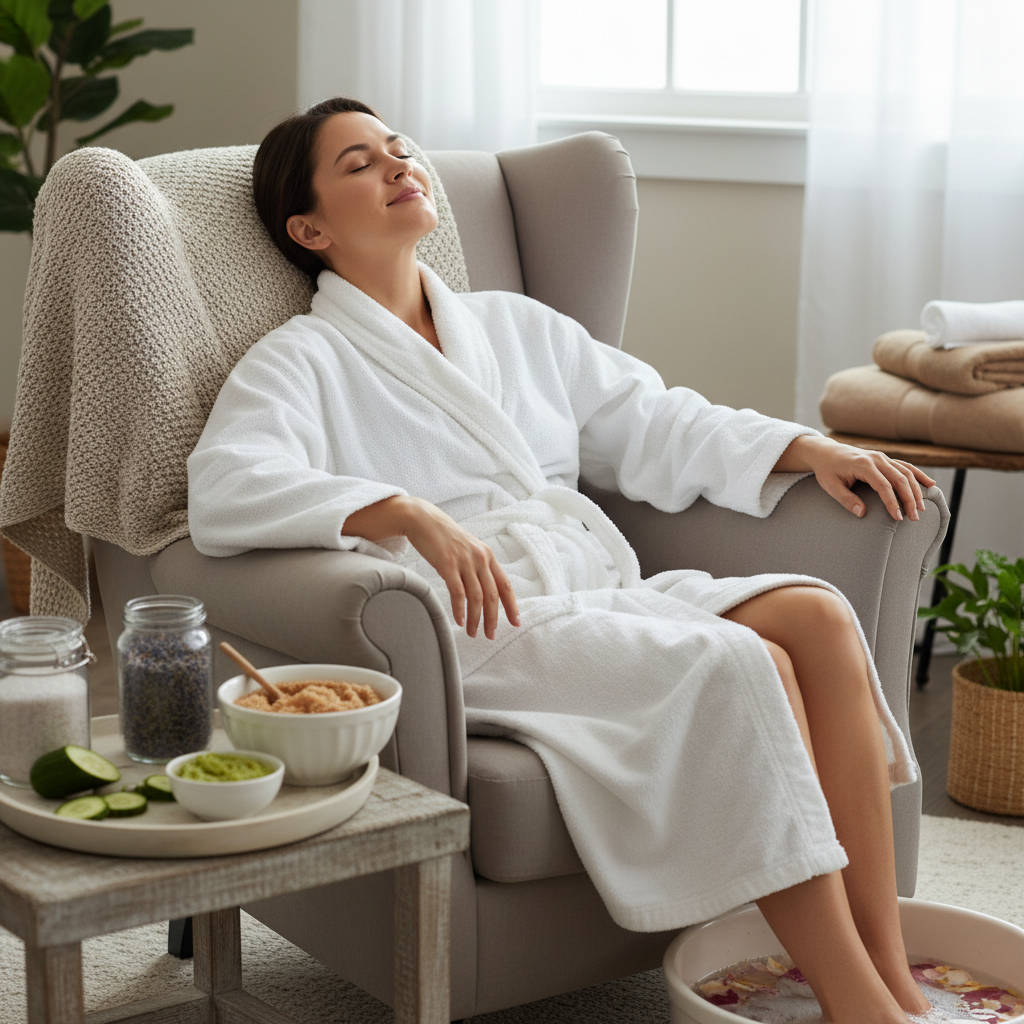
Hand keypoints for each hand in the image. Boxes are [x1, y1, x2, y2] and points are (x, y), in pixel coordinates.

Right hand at [343, 495, 519, 638]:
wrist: (423, 519)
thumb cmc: (444, 537)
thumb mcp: (467, 549)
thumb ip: (477, 566)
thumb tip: (484, 590)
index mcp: (487, 555)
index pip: (505, 585)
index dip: (512, 606)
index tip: (516, 623)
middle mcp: (480, 558)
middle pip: (493, 595)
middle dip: (493, 619)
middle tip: (491, 636)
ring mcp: (464, 560)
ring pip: (476, 597)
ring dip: (476, 619)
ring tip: (472, 633)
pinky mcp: (447, 564)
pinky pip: (458, 592)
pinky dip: (460, 609)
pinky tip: (459, 621)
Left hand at [774, 435, 935, 520]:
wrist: (825, 452)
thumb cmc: (827, 470)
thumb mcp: (830, 486)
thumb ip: (846, 499)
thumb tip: (861, 513)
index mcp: (863, 465)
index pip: (883, 486)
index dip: (892, 502)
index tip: (898, 517)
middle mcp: (876, 459)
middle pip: (900, 479)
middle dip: (909, 499)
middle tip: (914, 517)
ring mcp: (882, 457)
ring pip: (905, 472)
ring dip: (916, 490)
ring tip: (921, 508)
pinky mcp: (884, 458)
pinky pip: (905, 466)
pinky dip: (918, 474)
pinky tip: (930, 484)